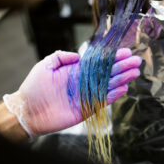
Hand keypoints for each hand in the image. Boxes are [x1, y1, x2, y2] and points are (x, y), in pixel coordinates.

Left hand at [3, 49, 140, 136]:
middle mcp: (85, 82)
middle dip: (122, 66)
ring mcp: (87, 95)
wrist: (28, 110)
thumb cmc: (34, 87)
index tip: (124, 52)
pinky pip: (103, 101)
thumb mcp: (46, 65)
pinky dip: (114, 95)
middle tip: (136, 61)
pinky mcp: (87, 108)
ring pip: (108, 86)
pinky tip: (124, 88)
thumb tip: (79, 55)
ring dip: (122, 79)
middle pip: (107, 73)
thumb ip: (61, 56)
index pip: (99, 62)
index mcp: (77, 70)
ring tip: (134, 73)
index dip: (112, 57)